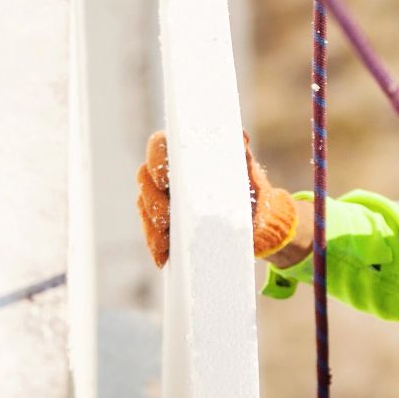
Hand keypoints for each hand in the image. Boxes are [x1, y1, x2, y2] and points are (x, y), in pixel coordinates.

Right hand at [136, 131, 301, 268]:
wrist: (253, 217)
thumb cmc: (246, 184)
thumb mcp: (246, 168)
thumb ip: (242, 151)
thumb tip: (241, 138)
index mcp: (182, 152)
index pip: (159, 145)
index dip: (156, 159)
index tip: (164, 179)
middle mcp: (167, 172)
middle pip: (145, 178)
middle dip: (151, 200)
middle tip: (164, 217)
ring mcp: (162, 197)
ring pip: (145, 206)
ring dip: (150, 226)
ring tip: (163, 243)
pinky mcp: (164, 222)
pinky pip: (152, 231)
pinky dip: (155, 246)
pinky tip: (162, 258)